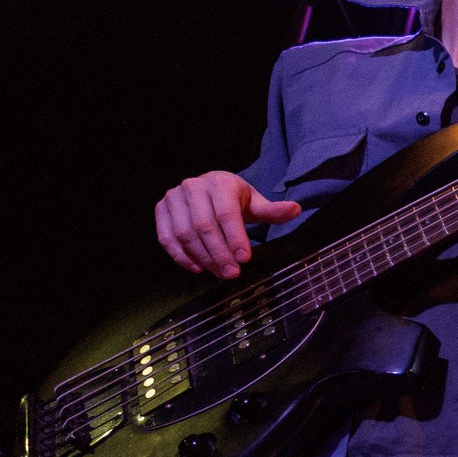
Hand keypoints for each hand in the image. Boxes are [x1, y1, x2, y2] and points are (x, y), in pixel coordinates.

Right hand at [156, 170, 301, 277]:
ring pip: (184, 233)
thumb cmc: (235, 200)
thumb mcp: (255, 203)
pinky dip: (181, 256)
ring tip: (219, 272)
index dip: (235, 237)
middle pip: (204, 226)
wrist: (209, 190)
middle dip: (219, 253)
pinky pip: (166, 237)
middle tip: (232, 274)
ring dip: (202, 258)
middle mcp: (193, 186)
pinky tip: (198, 268)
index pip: (226, 213)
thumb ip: (272, 211)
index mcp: (220, 183)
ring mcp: (174, 197)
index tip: (244, 259)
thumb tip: (296, 209)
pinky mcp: (161, 210)